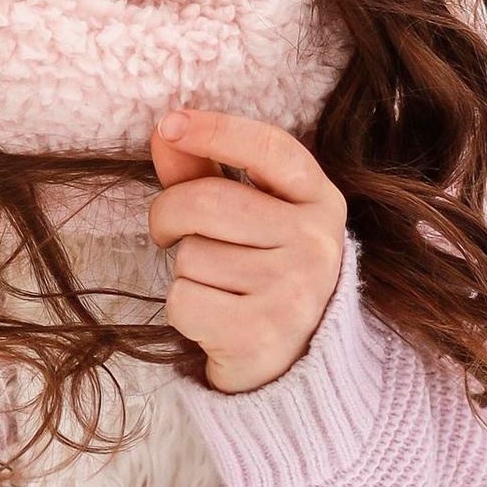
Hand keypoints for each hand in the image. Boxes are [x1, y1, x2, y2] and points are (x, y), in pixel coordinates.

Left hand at [147, 110, 347, 394]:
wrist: (295, 363)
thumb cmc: (263, 271)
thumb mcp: (251, 215)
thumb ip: (207, 170)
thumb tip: (165, 130)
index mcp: (321, 202)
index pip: (269, 148)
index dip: (216, 129)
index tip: (171, 124)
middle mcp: (317, 244)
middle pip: (208, 202)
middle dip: (168, 213)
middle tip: (169, 231)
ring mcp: (294, 292)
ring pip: (191, 255)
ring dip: (185, 270)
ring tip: (217, 286)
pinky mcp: (262, 335)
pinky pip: (183, 300)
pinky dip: (182, 310)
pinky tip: (213, 317)